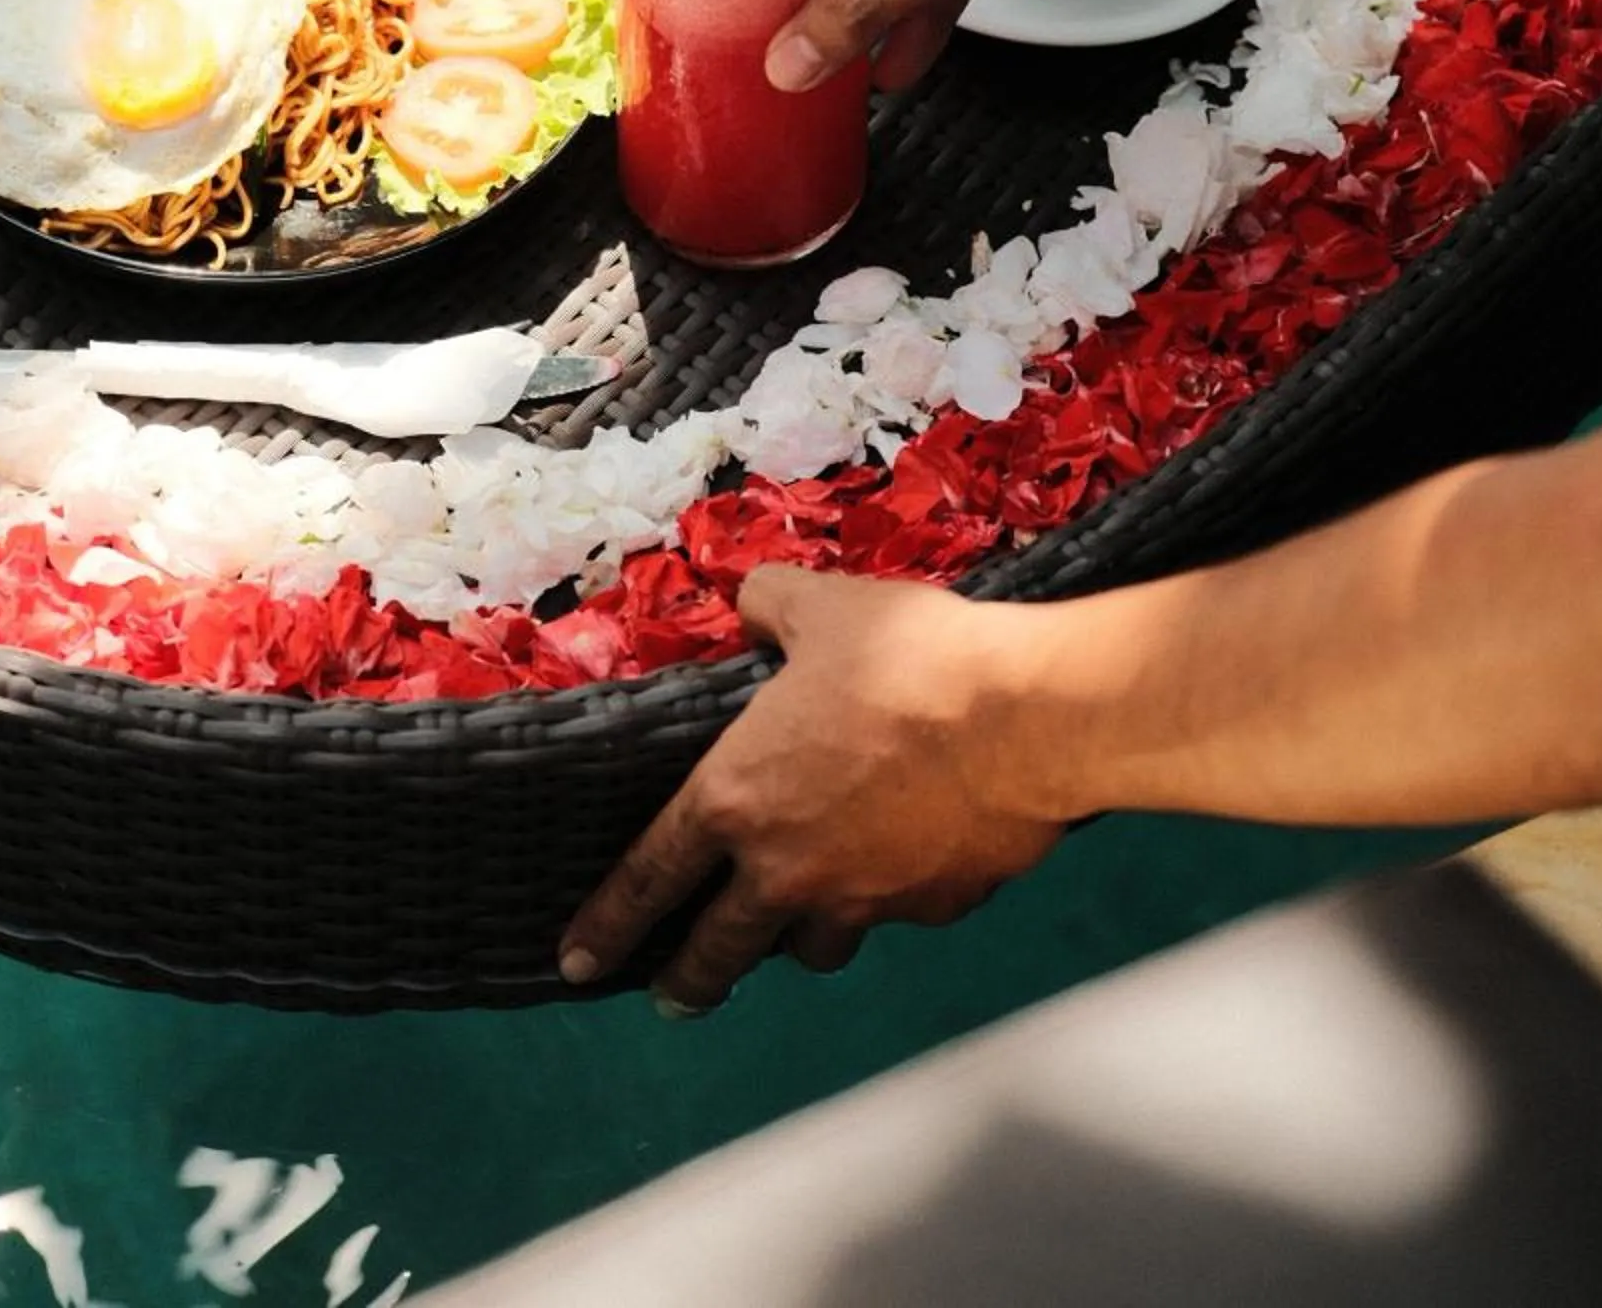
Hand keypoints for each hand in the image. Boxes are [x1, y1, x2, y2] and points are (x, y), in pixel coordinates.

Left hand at [558, 567, 1065, 1014]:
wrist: (1025, 716)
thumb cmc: (912, 659)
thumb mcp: (820, 607)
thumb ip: (767, 607)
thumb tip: (750, 604)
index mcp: (736, 799)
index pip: (651, 877)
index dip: (608, 922)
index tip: (576, 960)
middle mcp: (788, 868)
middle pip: (720, 950)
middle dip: (688, 979)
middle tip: (670, 997)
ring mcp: (863, 899)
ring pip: (812, 945)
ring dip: (796, 936)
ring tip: (794, 924)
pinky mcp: (931, 908)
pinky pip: (894, 913)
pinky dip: (886, 897)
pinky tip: (903, 861)